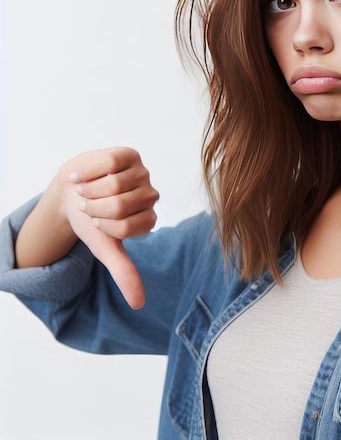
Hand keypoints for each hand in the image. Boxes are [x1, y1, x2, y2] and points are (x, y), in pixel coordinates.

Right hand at [59, 147, 159, 308]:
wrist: (71, 191)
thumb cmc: (89, 219)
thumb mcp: (104, 247)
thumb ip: (123, 271)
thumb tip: (139, 304)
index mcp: (148, 220)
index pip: (123, 227)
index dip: (100, 224)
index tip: (94, 221)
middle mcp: (151, 196)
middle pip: (118, 204)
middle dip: (93, 206)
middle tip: (88, 204)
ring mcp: (143, 174)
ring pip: (113, 184)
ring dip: (89, 189)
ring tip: (87, 190)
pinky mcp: (130, 155)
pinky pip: (109, 163)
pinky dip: (89, 172)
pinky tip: (85, 176)